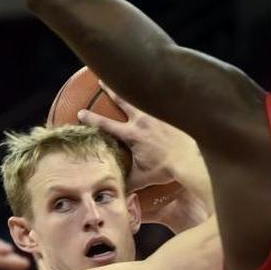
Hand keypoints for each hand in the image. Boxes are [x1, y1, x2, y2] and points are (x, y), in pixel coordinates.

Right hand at [76, 84, 208, 198]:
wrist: (190, 158)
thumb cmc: (165, 169)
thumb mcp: (142, 178)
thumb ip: (127, 183)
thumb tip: (115, 192)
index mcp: (132, 134)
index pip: (106, 124)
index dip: (91, 118)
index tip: (80, 112)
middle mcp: (142, 120)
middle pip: (122, 100)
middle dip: (110, 89)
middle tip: (101, 79)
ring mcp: (158, 114)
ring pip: (142, 96)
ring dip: (135, 87)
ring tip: (132, 77)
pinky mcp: (171, 113)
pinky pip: (164, 98)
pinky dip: (160, 92)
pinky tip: (163, 85)